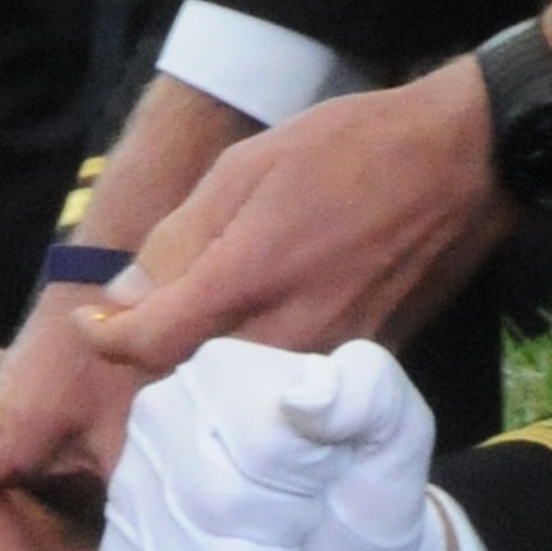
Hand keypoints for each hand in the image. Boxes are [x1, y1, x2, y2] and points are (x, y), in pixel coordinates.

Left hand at [74, 57, 517, 378]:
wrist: (459, 169)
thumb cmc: (348, 152)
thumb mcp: (245, 167)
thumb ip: (179, 239)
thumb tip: (125, 297)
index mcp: (248, 274)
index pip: (151, 343)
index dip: (108, 342)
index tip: (93, 329)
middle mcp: (285, 332)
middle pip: (188, 383)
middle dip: (153, 367)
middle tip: (141, 338)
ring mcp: (325, 359)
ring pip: (238, 399)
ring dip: (202, 381)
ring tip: (192, 349)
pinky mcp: (357, 370)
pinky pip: (287, 393)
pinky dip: (255, 382)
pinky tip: (251, 352)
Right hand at [99, 338, 446, 550]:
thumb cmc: (367, 484)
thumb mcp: (397, 426)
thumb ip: (368, 390)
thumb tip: (307, 396)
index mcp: (220, 371)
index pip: (261, 444)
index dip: (309, 477)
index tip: (326, 471)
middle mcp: (157, 418)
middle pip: (224, 502)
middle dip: (286, 527)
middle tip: (302, 517)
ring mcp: (129, 491)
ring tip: (276, 550)